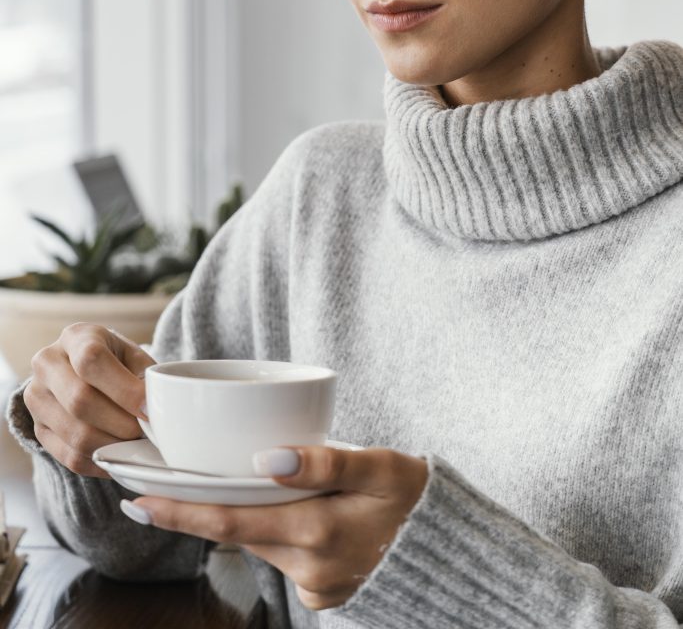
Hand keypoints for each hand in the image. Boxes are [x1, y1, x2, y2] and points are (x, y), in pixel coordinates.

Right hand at [24, 322, 154, 477]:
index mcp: (75, 337)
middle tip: (145, 432)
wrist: (83, 372)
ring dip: (113, 446)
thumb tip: (153, 411)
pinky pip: (70, 457)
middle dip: (121, 423)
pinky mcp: (38, 429)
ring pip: (76, 434)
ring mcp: (36, 398)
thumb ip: (145, 378)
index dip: (124, 389)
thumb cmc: (117, 362)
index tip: (149, 409)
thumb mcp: (132, 356)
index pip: (91, 360)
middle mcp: (47, 364)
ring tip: (135, 444)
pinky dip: (101, 461)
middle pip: (80, 400)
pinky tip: (119, 456)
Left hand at [121, 445, 427, 609]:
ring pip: (257, 542)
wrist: (449, 545)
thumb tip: (266, 457)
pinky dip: (267, 532)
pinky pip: (280, 556)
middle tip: (143, 495)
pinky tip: (273, 510)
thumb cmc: (414, 494)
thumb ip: (326, 460)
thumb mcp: (381, 466)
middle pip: (235, 532)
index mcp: (320, 532)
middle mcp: (311, 567)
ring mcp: (316, 586)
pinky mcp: (323, 594)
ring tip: (205, 490)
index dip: (180, 509)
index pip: (231, 519)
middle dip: (188, 513)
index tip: (139, 498)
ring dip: (232, 518)